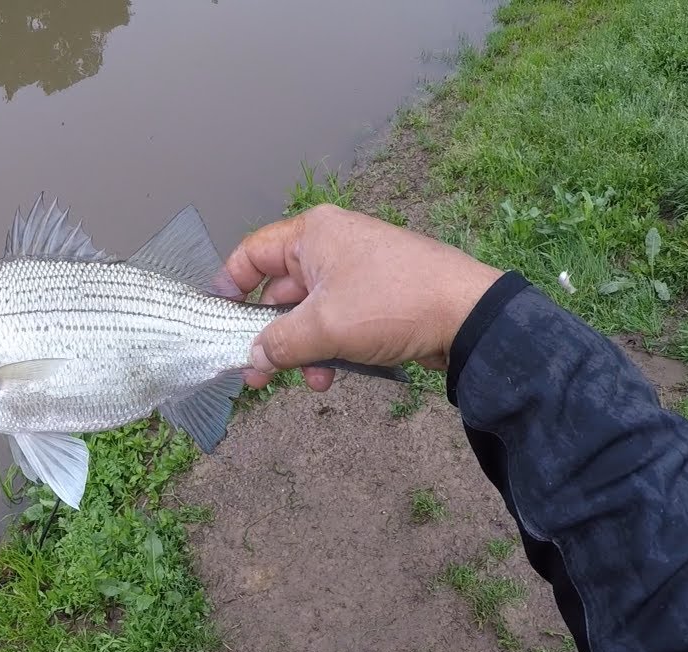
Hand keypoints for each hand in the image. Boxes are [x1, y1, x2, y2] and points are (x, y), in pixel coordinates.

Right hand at [227, 204, 503, 390]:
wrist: (468, 315)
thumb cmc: (390, 304)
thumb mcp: (324, 328)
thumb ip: (278, 344)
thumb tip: (252, 358)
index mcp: (312, 234)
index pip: (251, 254)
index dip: (229, 287)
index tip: (219, 322)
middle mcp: (330, 246)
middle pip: (278, 291)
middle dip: (269, 335)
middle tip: (256, 372)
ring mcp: (354, 271)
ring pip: (307, 312)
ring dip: (300, 349)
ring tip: (307, 381)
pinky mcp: (374, 296)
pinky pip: (335, 321)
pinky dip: (327, 347)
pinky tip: (331, 376)